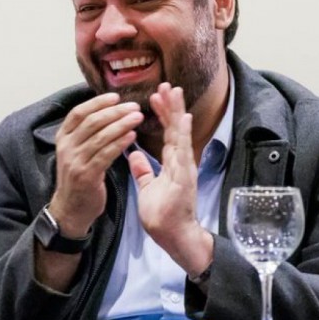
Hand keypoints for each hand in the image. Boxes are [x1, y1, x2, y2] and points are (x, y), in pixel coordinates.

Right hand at [48, 93, 142, 237]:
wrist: (71, 209)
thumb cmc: (80, 177)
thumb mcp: (77, 152)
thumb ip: (88, 134)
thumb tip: (109, 111)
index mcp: (63, 138)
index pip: (78, 113)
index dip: (97, 103)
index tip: (115, 96)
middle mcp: (66, 147)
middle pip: (91, 122)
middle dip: (114, 112)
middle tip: (134, 106)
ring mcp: (75, 162)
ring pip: (99, 137)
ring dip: (121, 124)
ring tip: (138, 117)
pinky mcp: (86, 175)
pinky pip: (105, 155)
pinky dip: (120, 143)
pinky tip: (133, 136)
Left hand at [129, 83, 213, 276]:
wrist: (173, 235)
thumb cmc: (163, 215)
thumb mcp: (148, 188)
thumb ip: (143, 171)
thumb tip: (134, 155)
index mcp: (173, 164)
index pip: (167, 134)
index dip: (162, 115)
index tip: (155, 97)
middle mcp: (182, 162)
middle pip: (176, 129)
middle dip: (171, 106)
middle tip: (166, 84)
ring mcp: (185, 168)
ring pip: (181, 134)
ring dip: (177, 112)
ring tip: (173, 91)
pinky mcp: (184, 176)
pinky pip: (183, 151)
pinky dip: (182, 134)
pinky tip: (182, 118)